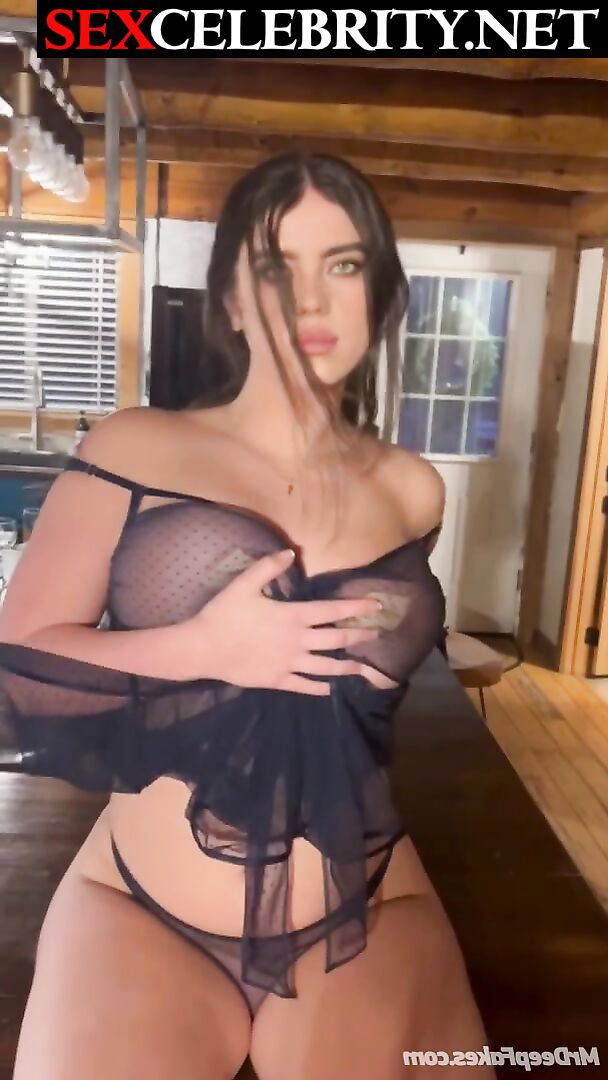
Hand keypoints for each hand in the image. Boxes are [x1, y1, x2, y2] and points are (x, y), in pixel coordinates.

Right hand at [190, 548, 382, 695]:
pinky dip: (318, 688)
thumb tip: (291, 552)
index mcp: (292, 617)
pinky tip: (328, 689)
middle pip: (336, 640)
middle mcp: (297, 642)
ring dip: (346, 667)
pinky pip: (303, 686)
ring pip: (325, 667)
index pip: (332, 611)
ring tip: (362, 669)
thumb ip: (268, 567)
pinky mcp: (277, 680)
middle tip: (376, 635)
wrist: (203, 649)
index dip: (356, 608)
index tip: (376, 606)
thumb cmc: (223, 614)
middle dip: (358, 636)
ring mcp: (289, 664)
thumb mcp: (244, 584)